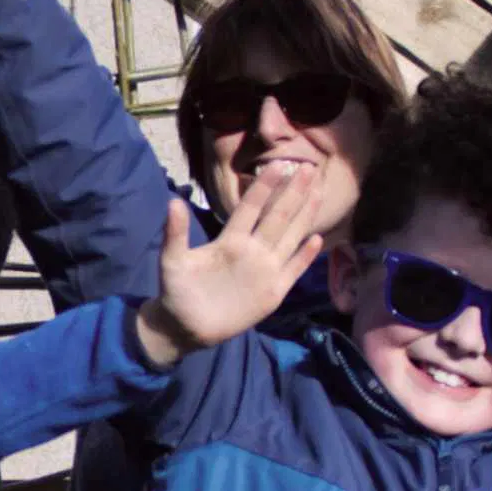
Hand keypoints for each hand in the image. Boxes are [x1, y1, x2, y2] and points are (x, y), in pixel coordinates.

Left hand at [135, 160, 355, 366]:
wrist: (185, 326)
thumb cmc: (177, 291)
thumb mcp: (172, 261)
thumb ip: (175, 233)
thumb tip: (173, 201)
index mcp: (229, 240)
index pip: (251, 207)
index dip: (264, 186)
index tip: (279, 164)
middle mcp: (251, 250)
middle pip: (277, 216)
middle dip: (293, 192)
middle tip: (310, 167)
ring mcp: (264, 270)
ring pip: (290, 237)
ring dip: (304, 215)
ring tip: (319, 191)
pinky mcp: (272, 292)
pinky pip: (293, 270)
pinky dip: (305, 257)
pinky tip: (316, 239)